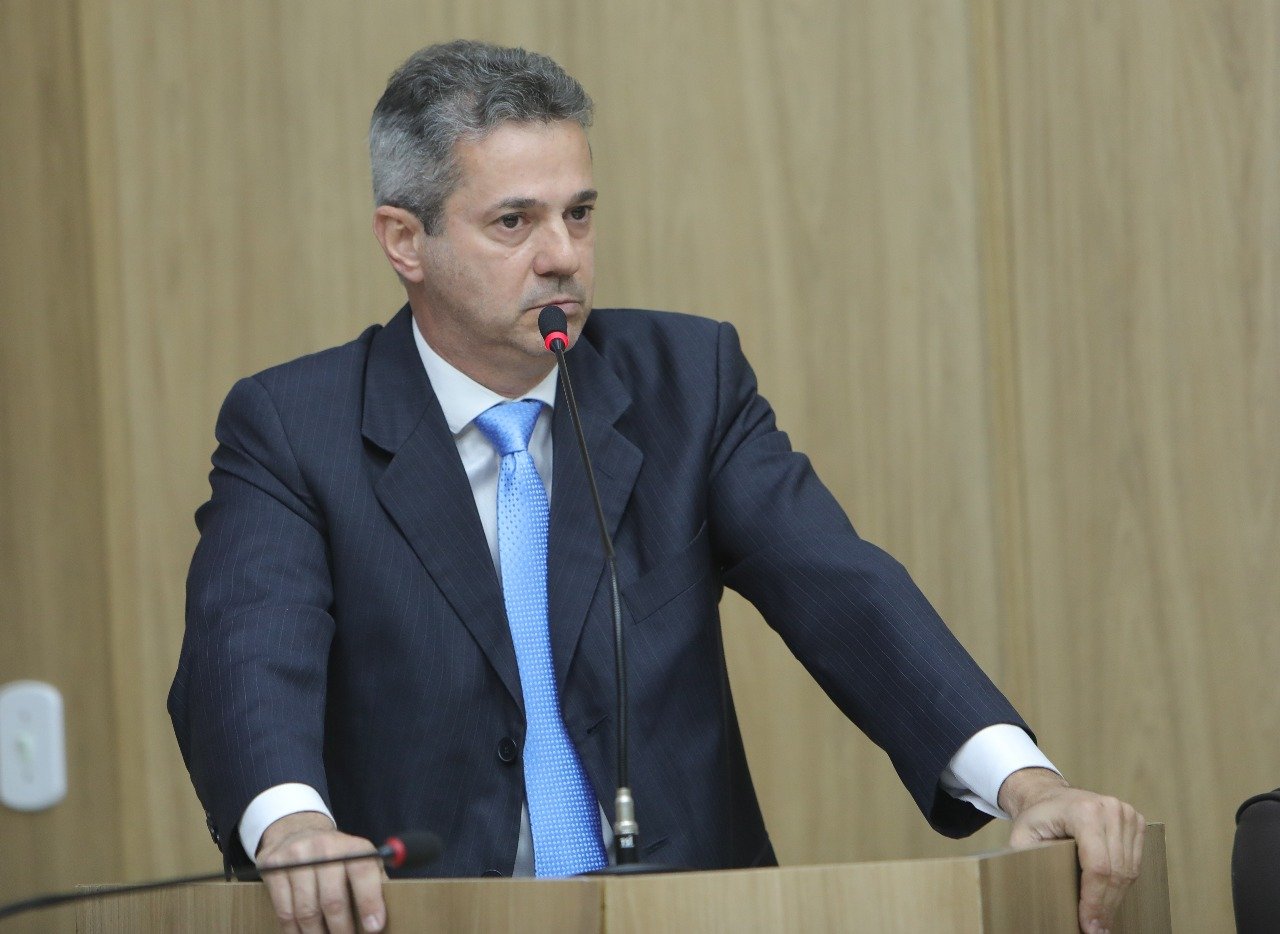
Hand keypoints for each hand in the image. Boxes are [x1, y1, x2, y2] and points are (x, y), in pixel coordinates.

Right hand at [256, 811, 386, 932]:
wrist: (297, 831)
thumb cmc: (336, 857)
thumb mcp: (359, 860)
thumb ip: (374, 882)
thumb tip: (382, 916)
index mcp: (352, 847)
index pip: (363, 873)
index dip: (369, 902)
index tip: (373, 928)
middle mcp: (324, 847)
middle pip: (332, 900)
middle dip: (341, 930)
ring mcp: (296, 856)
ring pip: (306, 911)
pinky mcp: (274, 867)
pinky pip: (284, 911)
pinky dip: (294, 931)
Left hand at [999, 768, 1144, 933]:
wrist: (1050, 795)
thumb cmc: (1036, 817)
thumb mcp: (1022, 836)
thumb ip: (1029, 858)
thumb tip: (1043, 893)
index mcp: (1084, 812)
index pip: (1097, 866)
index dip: (1095, 900)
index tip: (1089, 925)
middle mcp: (1110, 810)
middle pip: (1116, 871)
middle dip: (1106, 906)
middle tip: (1097, 930)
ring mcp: (1126, 813)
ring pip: (1129, 870)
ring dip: (1116, 899)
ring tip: (1103, 919)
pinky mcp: (1135, 820)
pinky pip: (1135, 862)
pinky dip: (1124, 883)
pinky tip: (1111, 898)